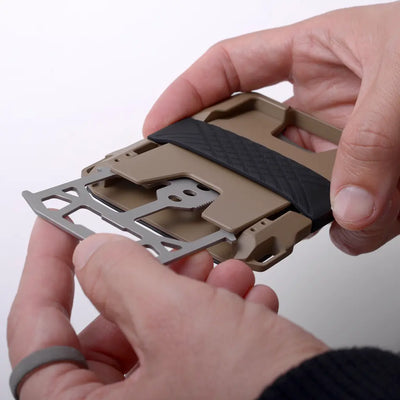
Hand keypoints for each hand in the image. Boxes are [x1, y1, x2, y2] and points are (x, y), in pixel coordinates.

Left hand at [8, 219, 326, 399]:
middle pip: (109, 328)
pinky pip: (192, 345)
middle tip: (168, 251)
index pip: (38, 333)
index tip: (56, 229)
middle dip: (147, 281)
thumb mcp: (177, 320)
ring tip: (220, 276)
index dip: (44, 270)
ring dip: (190, 294)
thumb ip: (121, 275)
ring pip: (157, 331)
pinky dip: (214, 316)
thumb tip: (93, 252)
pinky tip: (243, 302)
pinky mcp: (201, 395)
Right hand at [143, 2, 399, 255]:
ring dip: (312, 205)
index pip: (227, 69)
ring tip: (350, 202)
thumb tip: (350, 204)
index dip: (185, 94)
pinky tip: (379, 217)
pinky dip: (358, 226)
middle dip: (244, 170)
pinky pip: (343, 212)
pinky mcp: (365, 180)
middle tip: (232, 196)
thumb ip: (373, 136)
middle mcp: (319, 104)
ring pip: (298, 186)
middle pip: (251, 140)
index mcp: (313, 55)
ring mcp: (339, 147)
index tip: (158, 125)